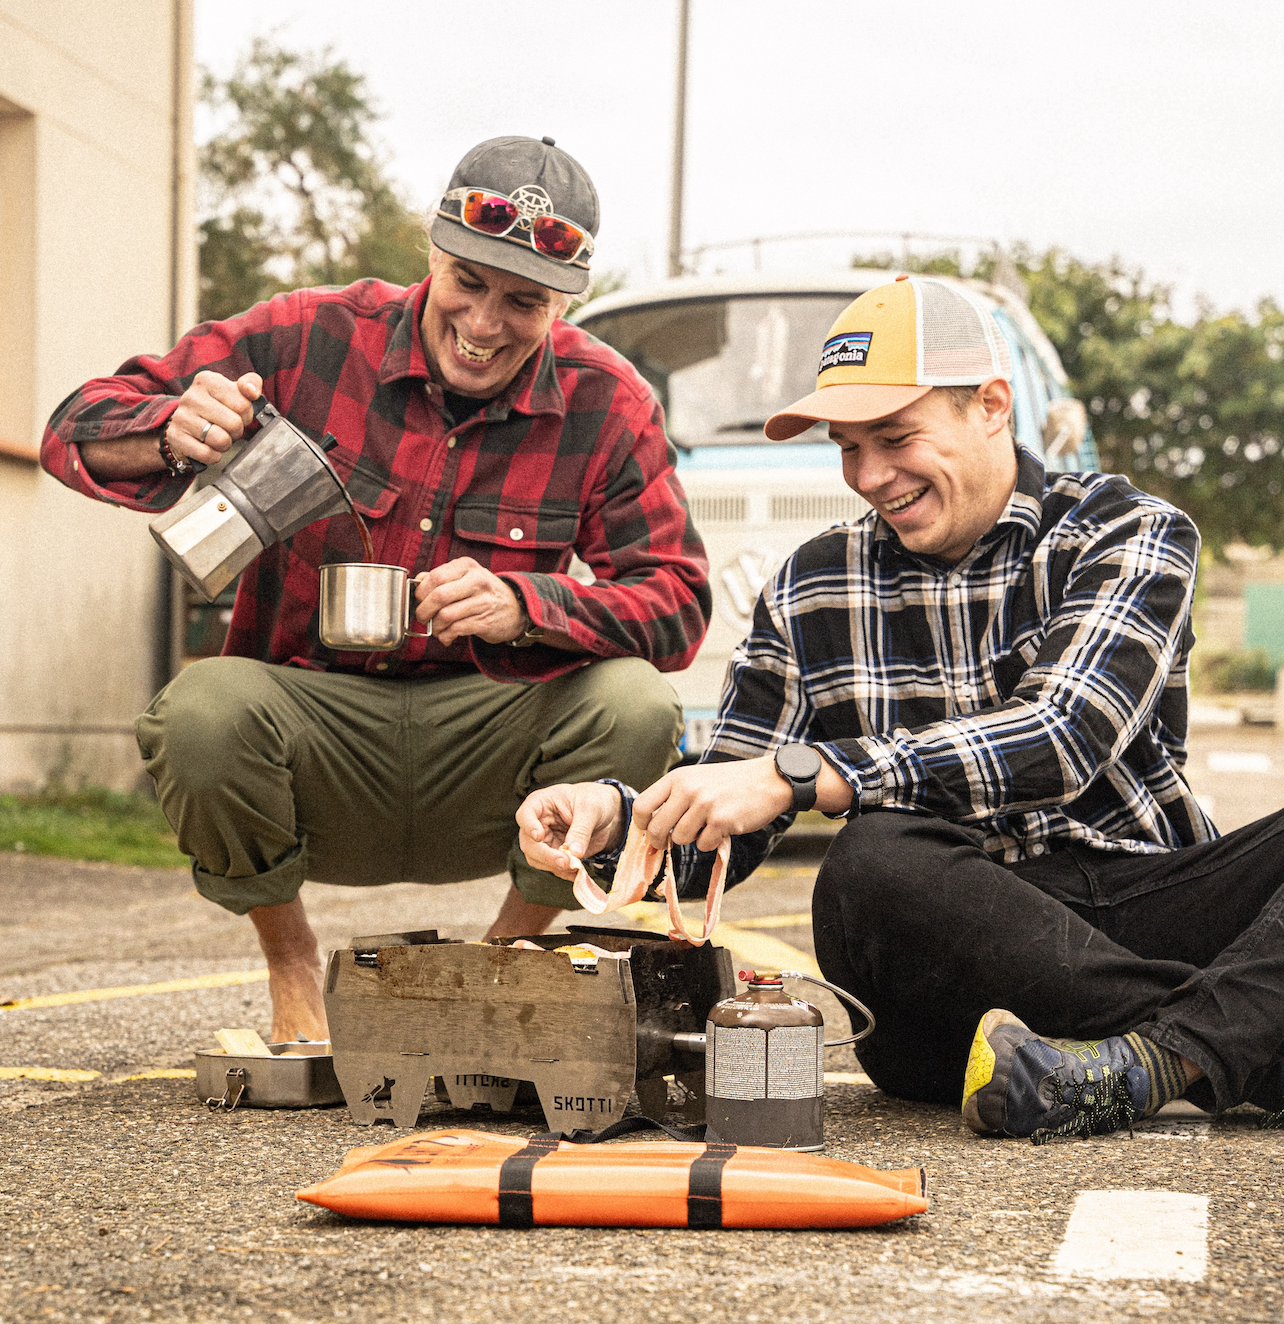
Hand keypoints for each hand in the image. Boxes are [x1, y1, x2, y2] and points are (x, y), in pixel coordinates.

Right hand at [164, 371, 261, 467]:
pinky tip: (208, 447)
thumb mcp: (234, 391)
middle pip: (234, 424)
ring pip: (221, 440)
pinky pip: (207, 454)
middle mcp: (191, 396)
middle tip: (227, 428)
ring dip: (225, 444)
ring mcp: (181, 416)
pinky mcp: (175, 437)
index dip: (246, 415)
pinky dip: (213, 456)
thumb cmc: (217, 409)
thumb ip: (251, 383)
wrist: (187, 427)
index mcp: (207, 380)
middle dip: (236, 431)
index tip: (236, 413)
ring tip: (217, 437)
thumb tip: (253, 392)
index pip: (243, 405)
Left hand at [414, 557, 525, 644]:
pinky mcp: (485, 622)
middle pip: (439, 596)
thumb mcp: (466, 576)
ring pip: (446, 615)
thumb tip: (418, 580)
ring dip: (435, 626)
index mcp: (468, 566)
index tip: (419, 600)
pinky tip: (446, 636)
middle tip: (422, 617)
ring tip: (436, 628)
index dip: (422, 591)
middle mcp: (477, 581)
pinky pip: (456, 629)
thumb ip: (441, 576)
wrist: (516, 608)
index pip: (436, 577)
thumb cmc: (484, 592)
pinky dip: (446, 636)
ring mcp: (482, 602)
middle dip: (424, 610)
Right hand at [515, 782, 627, 879]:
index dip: (529, 826)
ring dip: (555, 867)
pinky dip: (565, 873)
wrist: (606, 813)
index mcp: (541, 803)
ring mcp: (545, 841)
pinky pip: (553, 868)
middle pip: (528, 844)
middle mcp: (538, 823)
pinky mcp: (555, 854)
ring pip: (537, 860)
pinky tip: (579, 873)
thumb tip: (574, 853)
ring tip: (577, 867)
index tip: (539, 836)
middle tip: (565, 862)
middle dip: (546, 855)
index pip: (525, 815)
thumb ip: (581, 830)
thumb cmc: (594, 800)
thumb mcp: (591, 809)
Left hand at [633, 757, 794, 853]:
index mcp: (677, 778)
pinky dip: (711, 842)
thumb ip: (673, 797)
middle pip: (656, 829)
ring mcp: (705, 805)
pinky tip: (722, 828)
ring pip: (680, 839)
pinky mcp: (722, 821)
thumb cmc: (728, 783)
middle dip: (659, 842)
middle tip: (666, 844)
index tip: (648, 830)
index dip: (641, 824)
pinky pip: (703, 845)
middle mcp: (688, 789)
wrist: (767, 780)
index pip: (642, 805)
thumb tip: (650, 829)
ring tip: (706, 826)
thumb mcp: (696, 779)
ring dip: (692, 839)